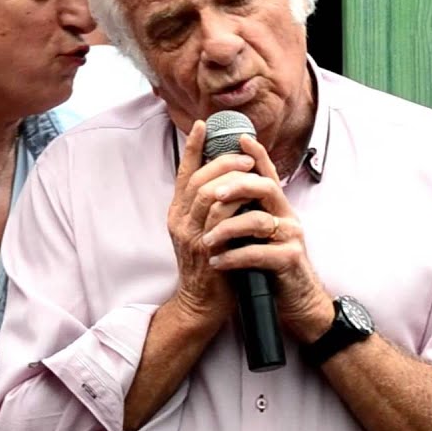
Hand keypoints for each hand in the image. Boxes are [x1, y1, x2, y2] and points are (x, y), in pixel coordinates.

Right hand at [166, 120, 254, 328]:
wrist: (202, 305)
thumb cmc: (212, 266)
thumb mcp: (206, 231)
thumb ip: (213, 207)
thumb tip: (232, 179)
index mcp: (178, 213)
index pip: (184, 173)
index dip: (193, 148)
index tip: (203, 125)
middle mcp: (180, 221)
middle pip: (198, 178)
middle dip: (223, 161)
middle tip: (246, 155)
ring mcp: (190, 235)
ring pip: (208, 193)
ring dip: (232, 177)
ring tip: (252, 169)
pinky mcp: (205, 248)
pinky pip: (221, 217)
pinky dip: (238, 202)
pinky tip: (253, 195)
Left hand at [200, 134, 332, 343]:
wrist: (297, 302)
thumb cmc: (273, 266)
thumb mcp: (261, 234)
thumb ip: (249, 212)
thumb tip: (223, 190)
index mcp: (277, 208)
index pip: (267, 174)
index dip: (256, 154)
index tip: (239, 137)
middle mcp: (287, 217)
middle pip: (264, 188)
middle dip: (237, 186)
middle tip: (213, 195)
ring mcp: (290, 237)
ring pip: (258, 221)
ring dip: (227, 229)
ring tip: (206, 240)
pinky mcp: (289, 260)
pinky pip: (257, 253)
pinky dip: (233, 257)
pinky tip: (217, 262)